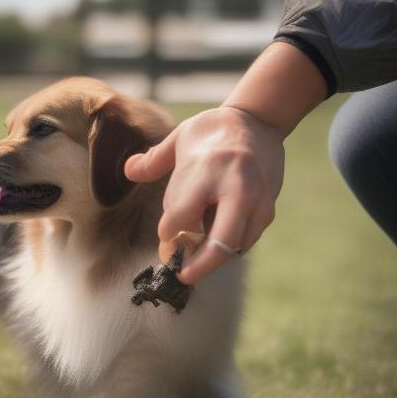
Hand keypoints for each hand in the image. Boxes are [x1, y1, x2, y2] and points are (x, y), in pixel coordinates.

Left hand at [125, 105, 284, 284]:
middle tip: (182, 277)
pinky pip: (247, 240)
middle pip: (220, 241)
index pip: (181, 216)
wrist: (260, 121)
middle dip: (200, 266)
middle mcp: (236, 186)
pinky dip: (229, 247)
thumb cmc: (213, 132)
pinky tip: (213, 244)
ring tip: (195, 261)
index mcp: (208, 168)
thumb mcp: (180, 138)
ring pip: (236, 246)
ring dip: (213, 258)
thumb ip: (154, 161)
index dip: (168, 232)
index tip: (165, 235)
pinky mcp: (268, 209)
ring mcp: (256, 200)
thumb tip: (128, 170)